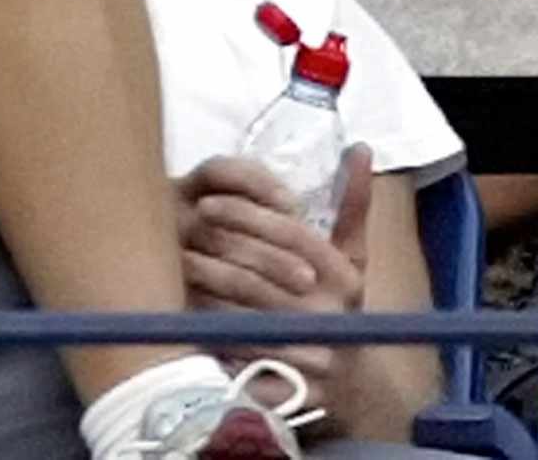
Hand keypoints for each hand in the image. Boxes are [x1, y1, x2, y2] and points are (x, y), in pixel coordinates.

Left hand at [175, 143, 374, 426]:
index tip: (208, 201)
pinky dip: (204, 332)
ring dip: (201, 289)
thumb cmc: (341, 308)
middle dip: (214, 249)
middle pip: (257, 274)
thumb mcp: (355, 258)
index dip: (246, 215)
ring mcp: (303, 355)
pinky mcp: (278, 389)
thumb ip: (354, 205)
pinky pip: (229, 355)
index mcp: (343, 277)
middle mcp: (327, 315)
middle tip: (181, 228)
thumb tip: (362, 148)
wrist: (351, 389)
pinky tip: (181, 312)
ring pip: (237, 314)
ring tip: (175, 264)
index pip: (290, 235)